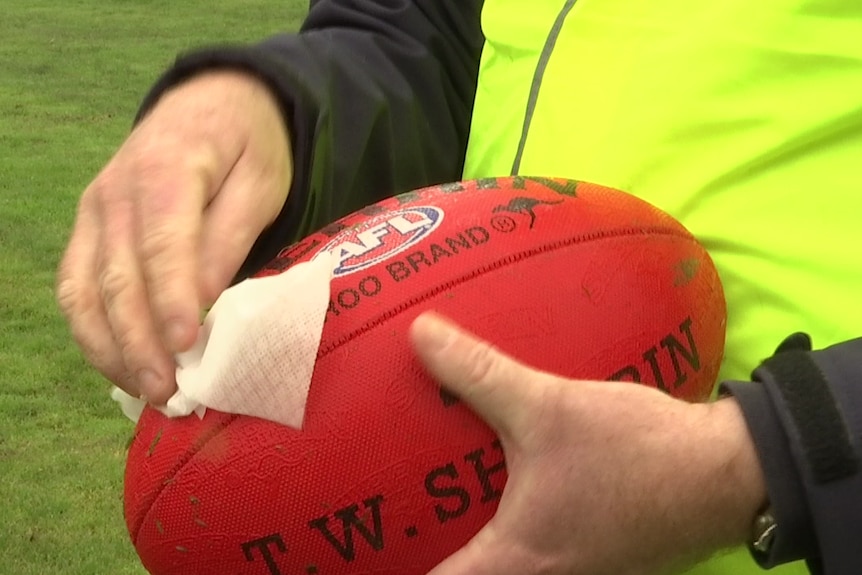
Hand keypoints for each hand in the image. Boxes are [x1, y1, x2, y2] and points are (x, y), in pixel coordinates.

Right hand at [57, 71, 291, 403]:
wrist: (211, 103)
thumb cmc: (246, 145)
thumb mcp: (260, 181)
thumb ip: (230, 236)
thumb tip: (203, 300)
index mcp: (164, 169)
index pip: (162, 245)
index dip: (172, 299)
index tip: (188, 345)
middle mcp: (114, 192)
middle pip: (116, 278)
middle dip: (139, 341)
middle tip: (167, 391)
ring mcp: (93, 211)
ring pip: (83, 291)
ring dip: (110, 348)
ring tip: (144, 390)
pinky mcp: (88, 229)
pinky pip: (76, 287)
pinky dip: (94, 331)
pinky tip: (122, 364)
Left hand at [409, 312, 767, 574]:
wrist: (726, 474)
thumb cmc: (637, 452)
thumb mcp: (549, 406)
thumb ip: (480, 373)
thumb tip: (420, 334)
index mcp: (517, 562)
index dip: (393, 571)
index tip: (358, 551)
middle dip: (427, 550)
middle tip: (385, 513)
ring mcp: (572, 572)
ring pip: (500, 565)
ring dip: (467, 536)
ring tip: (428, 498)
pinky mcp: (592, 554)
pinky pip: (532, 549)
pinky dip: (505, 526)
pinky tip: (496, 483)